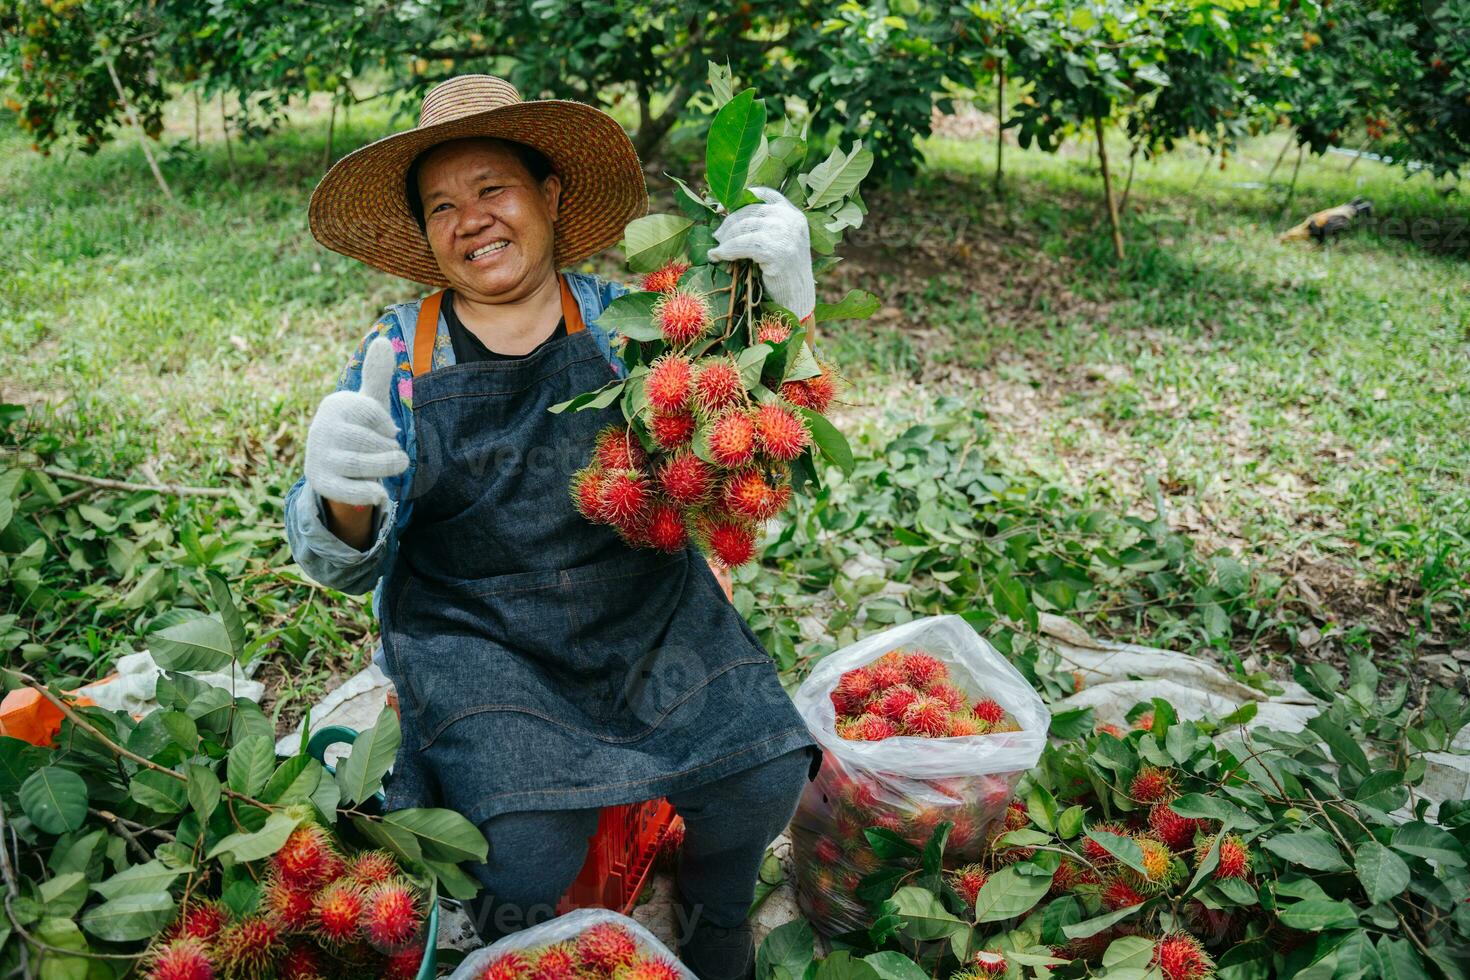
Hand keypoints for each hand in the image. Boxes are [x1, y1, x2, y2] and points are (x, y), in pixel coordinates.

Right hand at [304, 337, 408, 509]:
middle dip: (389, 450)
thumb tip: (382, 340)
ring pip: (359, 464)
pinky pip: (347, 490)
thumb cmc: (359, 428)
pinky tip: (381, 495)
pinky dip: (368, 494)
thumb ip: (377, 376)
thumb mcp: (369, 403)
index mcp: (335, 405)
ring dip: (385, 468)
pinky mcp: (320, 482)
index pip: (371, 411)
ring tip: (396, 467)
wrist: (336, 464)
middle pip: (367, 440)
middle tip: (395, 454)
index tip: (388, 429)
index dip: (386, 424)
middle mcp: (321, 429)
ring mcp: (318, 456)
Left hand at [707, 186, 815, 321]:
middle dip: (730, 222)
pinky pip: (743, 245)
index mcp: (794, 214)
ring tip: (717, 248)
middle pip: (751, 211)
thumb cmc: (784, 273)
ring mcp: (785, 234)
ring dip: (726, 238)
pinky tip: (718, 256)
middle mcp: (791, 220)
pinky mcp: (777, 251)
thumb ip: (765, 226)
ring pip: (745, 227)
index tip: (723, 208)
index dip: (742, 198)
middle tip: (717, 235)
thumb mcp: (780, 241)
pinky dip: (727, 250)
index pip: (766, 194)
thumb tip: (727, 214)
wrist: (797, 298)